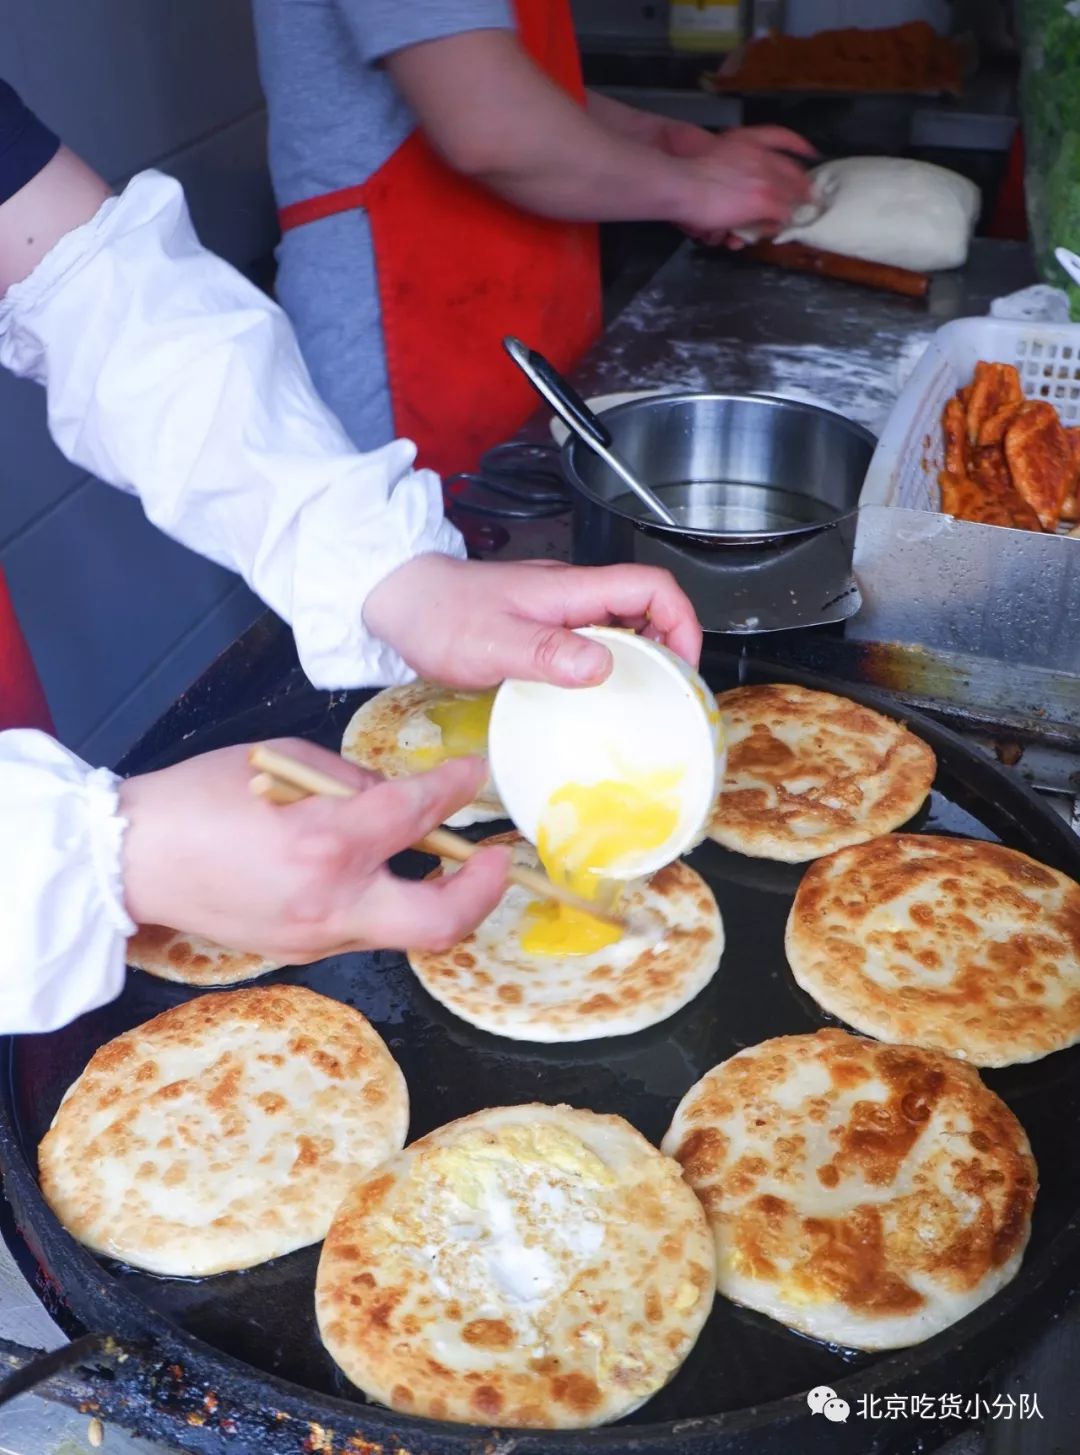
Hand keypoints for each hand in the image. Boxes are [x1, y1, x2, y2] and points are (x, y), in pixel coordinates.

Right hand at [119, 740, 508, 956]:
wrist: (133, 861)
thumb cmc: (200, 798)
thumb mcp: (284, 761)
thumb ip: (353, 780)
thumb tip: (400, 796)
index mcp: (326, 843)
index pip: (415, 815)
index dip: (455, 789)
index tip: (472, 775)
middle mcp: (331, 902)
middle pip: (442, 920)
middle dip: (484, 890)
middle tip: (497, 859)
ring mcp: (318, 937)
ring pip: (407, 931)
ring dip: (439, 895)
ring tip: (446, 860)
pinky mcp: (304, 952)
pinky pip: (367, 929)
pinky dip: (387, 899)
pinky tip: (383, 872)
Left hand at [363, 557, 702, 687]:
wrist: (396, 599)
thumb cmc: (440, 616)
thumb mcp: (493, 642)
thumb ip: (548, 652)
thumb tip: (605, 664)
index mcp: (572, 590)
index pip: (651, 586)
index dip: (682, 622)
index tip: (684, 667)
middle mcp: (572, 595)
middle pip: (646, 607)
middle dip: (670, 647)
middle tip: (668, 696)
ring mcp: (557, 610)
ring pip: (620, 626)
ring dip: (640, 659)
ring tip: (638, 702)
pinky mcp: (541, 627)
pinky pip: (591, 641)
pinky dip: (607, 667)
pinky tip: (593, 699)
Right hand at [670, 126, 815, 245]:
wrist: (683, 184)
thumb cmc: (688, 172)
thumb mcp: (713, 156)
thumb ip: (731, 162)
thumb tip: (736, 178)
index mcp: (747, 139)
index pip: (781, 136)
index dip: (797, 145)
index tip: (810, 151)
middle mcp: (761, 156)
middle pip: (792, 169)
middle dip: (802, 184)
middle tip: (807, 196)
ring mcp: (765, 179)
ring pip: (790, 194)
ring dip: (790, 207)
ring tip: (789, 218)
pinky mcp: (764, 202)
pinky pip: (781, 216)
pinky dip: (778, 224)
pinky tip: (774, 230)